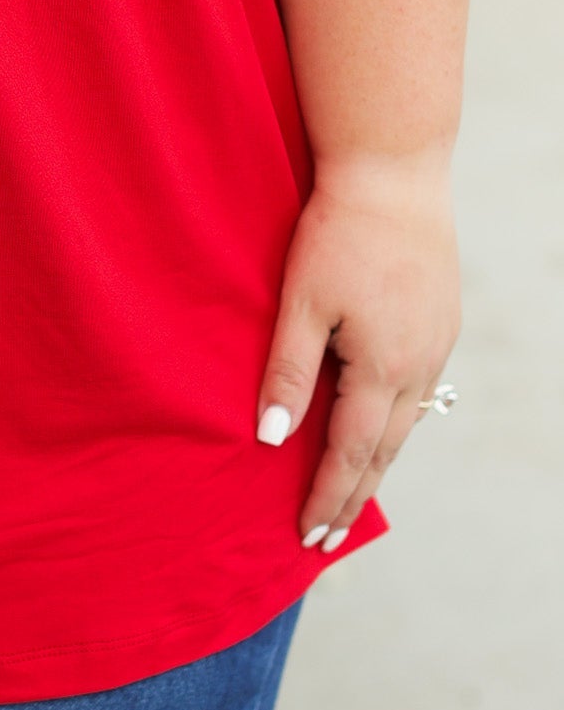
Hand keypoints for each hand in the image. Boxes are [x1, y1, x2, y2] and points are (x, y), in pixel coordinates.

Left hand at [256, 151, 459, 548]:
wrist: (393, 172)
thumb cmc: (339, 232)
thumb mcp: (300, 302)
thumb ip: (287, 373)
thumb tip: (269, 438)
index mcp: (382, 367)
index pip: (349, 452)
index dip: (327, 496)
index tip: (308, 536)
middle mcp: (419, 365)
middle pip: (384, 450)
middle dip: (353, 495)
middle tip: (329, 537)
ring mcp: (436, 343)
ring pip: (406, 422)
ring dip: (376, 462)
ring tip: (351, 494)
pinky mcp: (441, 321)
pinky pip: (418, 390)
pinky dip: (394, 421)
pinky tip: (380, 425)